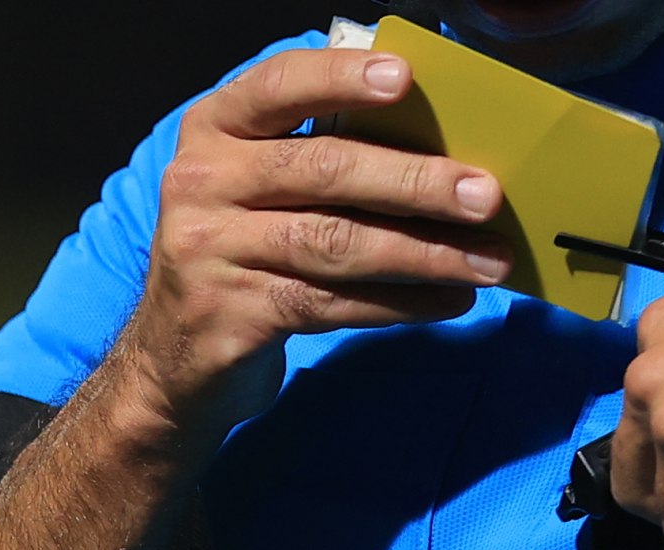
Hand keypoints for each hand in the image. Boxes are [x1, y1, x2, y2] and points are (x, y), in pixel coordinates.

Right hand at [123, 49, 510, 434]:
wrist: (175, 356)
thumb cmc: (243, 254)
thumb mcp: (261, 191)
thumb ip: (322, 160)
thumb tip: (442, 153)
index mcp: (214, 130)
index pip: (278, 86)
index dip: (340, 80)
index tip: (406, 79)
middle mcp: (201, 182)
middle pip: (322, 170)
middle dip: (414, 182)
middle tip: (485, 196)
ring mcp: (210, 252)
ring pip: (336, 244)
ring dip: (425, 254)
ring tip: (489, 261)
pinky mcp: (232, 316)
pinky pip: (334, 305)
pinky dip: (402, 304)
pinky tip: (450, 301)